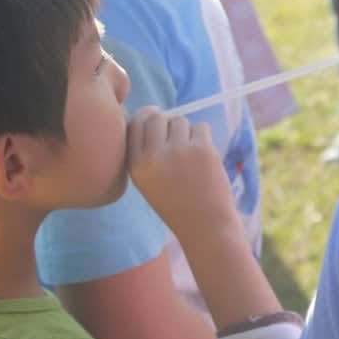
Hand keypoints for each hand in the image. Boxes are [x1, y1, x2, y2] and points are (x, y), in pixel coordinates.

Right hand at [126, 106, 242, 239]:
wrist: (204, 225)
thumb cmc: (176, 202)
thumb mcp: (148, 180)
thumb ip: (146, 151)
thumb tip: (154, 113)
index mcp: (136, 166)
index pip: (134, 125)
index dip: (145, 117)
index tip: (154, 117)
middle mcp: (153, 157)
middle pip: (156, 117)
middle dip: (166, 122)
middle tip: (176, 137)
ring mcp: (178, 152)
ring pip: (180, 120)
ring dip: (186, 131)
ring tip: (190, 156)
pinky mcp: (202, 150)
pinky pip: (201, 127)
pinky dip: (203, 137)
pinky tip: (203, 158)